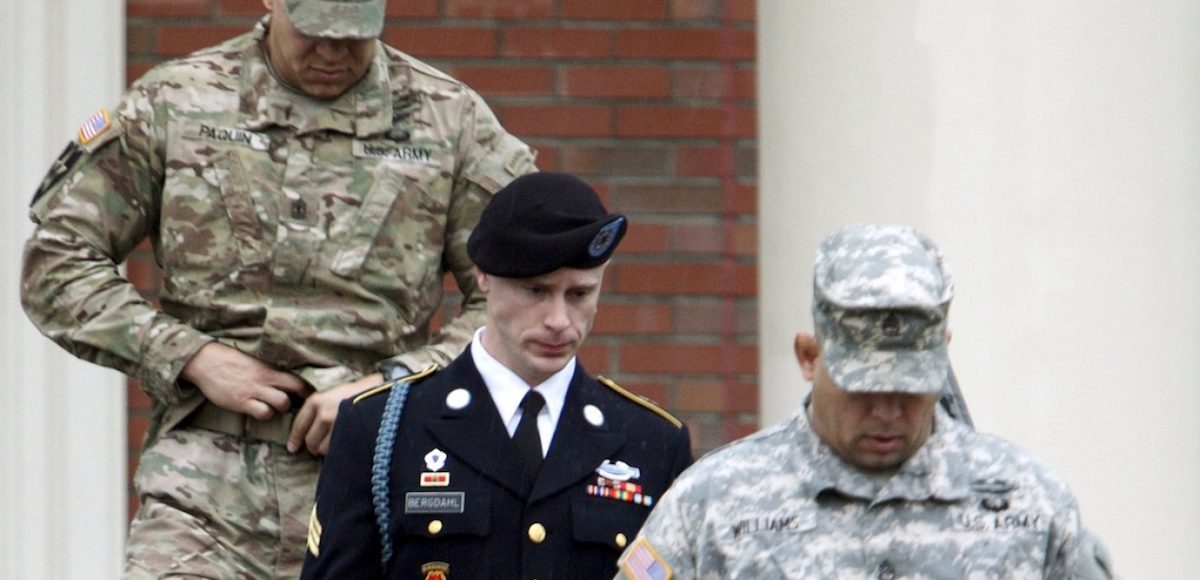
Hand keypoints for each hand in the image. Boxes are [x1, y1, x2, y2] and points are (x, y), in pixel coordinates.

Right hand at [181, 342, 310, 420]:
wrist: (205, 361)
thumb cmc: (229, 360)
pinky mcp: (241, 401)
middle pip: (296, 388)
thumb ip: (268, 369)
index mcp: (269, 366)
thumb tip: (284, 376)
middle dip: (300, 399)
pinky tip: (259, 411)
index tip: (310, 393)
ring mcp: (254, 390)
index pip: (297, 376)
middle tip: (298, 405)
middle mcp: (265, 377)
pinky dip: (264, 415)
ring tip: (274, 407)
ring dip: (281, 408)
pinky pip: (262, 413)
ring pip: (282, 402)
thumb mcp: (253, 360)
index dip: (307, 387)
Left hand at [288, 372, 384, 454]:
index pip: (299, 424)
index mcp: (318, 400)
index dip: (295, 438)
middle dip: (314, 446)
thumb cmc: (360, 392)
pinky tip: (345, 444)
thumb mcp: (336, 393)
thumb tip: (308, 428)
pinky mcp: (348, 435)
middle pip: (310, 441)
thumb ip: (321, 408)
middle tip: (320, 446)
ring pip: (323, 449)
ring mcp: (337, 426)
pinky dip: (339, 450)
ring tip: (338, 442)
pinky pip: (337, 451)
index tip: (293, 447)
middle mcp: (324, 414)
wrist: (384, 392)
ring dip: (329, 449)